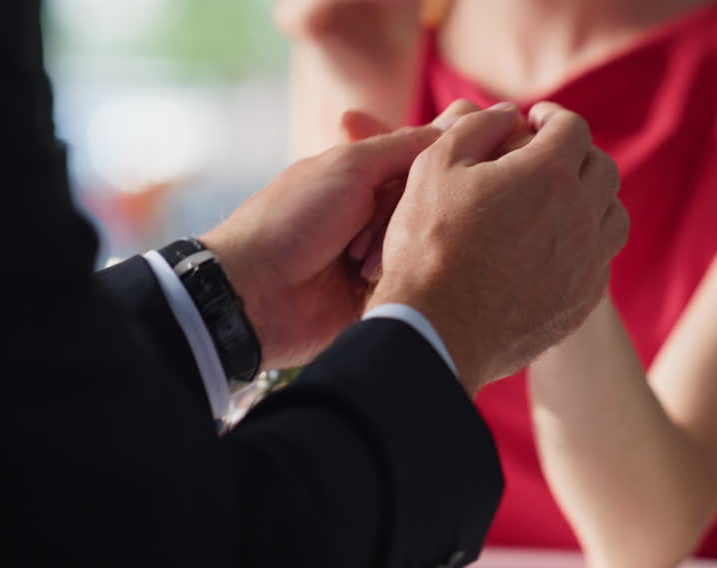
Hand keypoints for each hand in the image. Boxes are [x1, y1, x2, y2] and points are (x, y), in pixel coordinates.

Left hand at [198, 125, 439, 368]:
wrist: (255, 292)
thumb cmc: (292, 219)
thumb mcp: (349, 167)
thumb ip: (405, 147)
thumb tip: (461, 123)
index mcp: (366, 176)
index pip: (427, 162)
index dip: (432, 168)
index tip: (422, 179)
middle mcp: (377, 213)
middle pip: (430, 203)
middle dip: (402, 216)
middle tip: (361, 235)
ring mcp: (382, 255)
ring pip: (428, 243)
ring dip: (396, 251)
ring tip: (359, 265)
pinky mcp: (382, 294)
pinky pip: (417, 282)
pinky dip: (402, 280)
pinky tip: (376, 283)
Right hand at [371, 101, 629, 394]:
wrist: (437, 331)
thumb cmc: (428, 246)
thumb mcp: (434, 167)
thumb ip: (475, 128)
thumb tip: (507, 113)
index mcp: (548, 173)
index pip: (572, 127)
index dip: (552, 118)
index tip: (536, 122)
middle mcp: (581, 214)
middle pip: (602, 169)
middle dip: (576, 156)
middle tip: (547, 159)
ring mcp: (588, 261)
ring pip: (613, 216)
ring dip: (592, 200)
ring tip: (560, 204)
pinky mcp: (583, 300)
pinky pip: (601, 260)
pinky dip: (586, 244)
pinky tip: (554, 249)